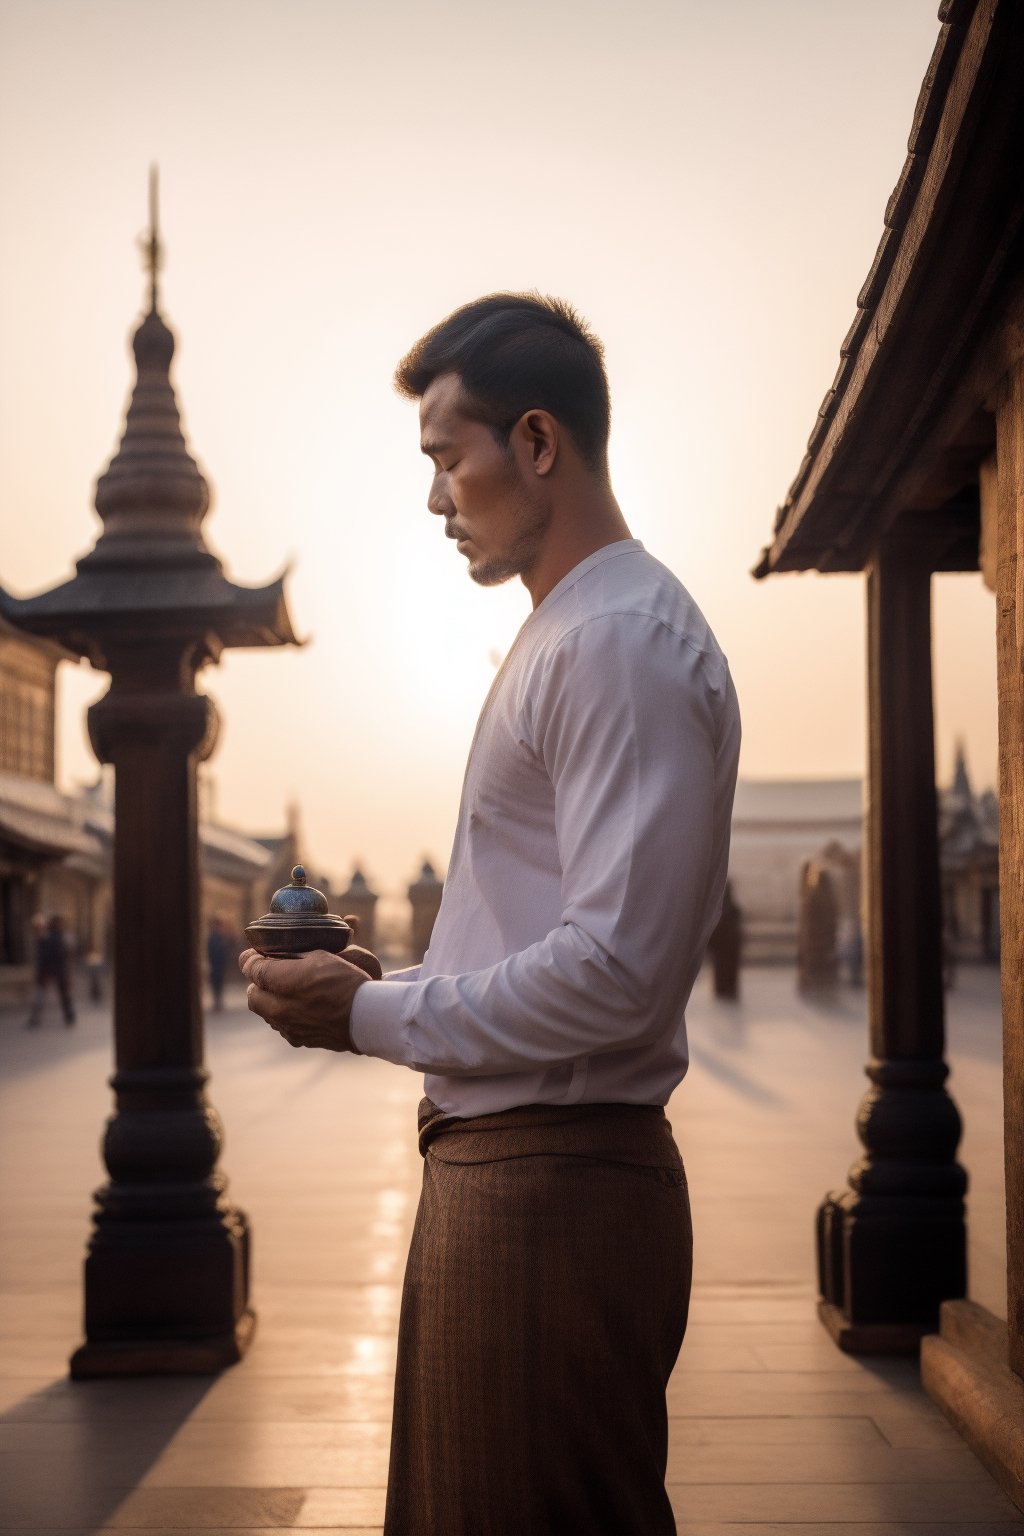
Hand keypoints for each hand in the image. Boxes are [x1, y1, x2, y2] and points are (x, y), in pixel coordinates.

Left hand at [239, 945, 376, 1051]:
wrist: (366, 1018)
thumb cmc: (346, 982)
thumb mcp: (320, 956)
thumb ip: (293, 955)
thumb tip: (279, 953)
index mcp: (280, 982)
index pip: (251, 968)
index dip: (251, 959)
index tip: (255, 955)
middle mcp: (277, 1008)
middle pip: (252, 995)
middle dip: (258, 983)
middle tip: (271, 974)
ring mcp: (286, 1027)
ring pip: (266, 1013)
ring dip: (270, 1001)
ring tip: (288, 992)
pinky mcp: (298, 1039)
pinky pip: (282, 1026)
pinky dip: (285, 1016)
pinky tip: (301, 1009)